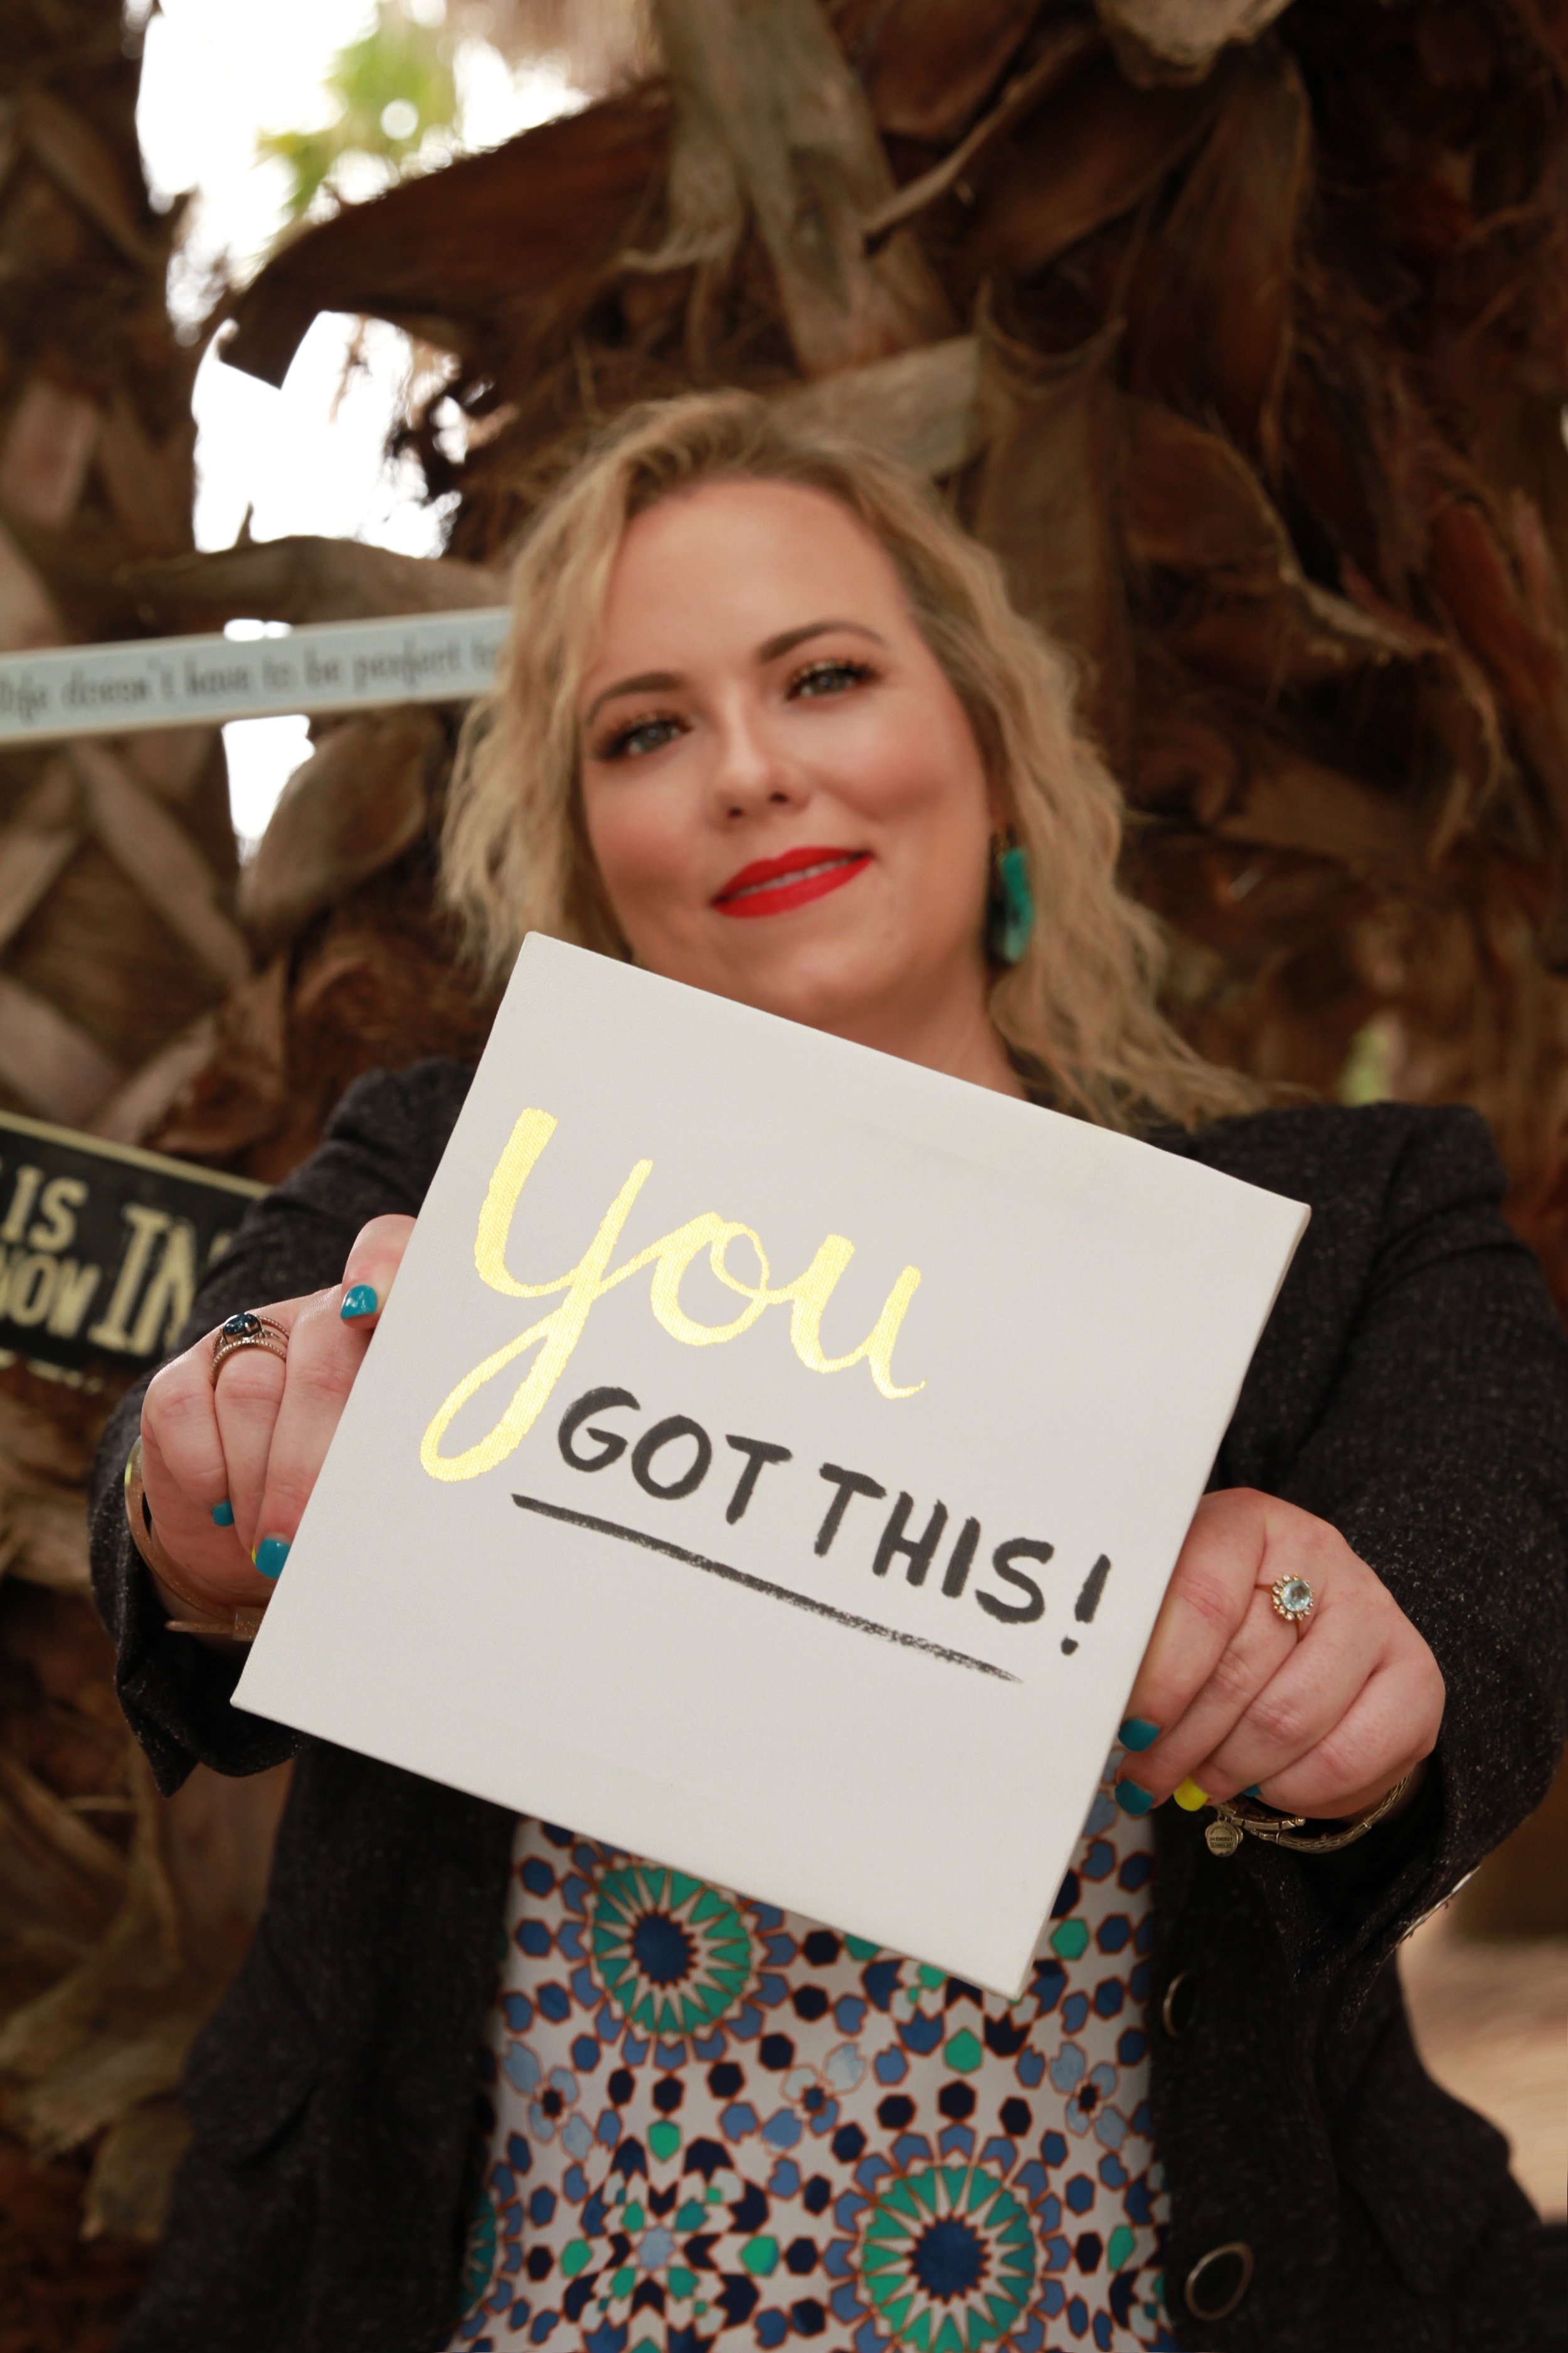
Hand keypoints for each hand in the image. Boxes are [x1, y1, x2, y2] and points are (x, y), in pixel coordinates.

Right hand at [138, 1215, 415, 1614]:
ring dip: (264, 1480)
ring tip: (278, 1545)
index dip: (384, 1265)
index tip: (370, 1308)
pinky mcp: (185, 1377)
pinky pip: (186, 1405)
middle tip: (310, 1534)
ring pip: (254, 1384)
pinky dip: (207, 1467)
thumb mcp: (394, 1487)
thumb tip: (421, 1497)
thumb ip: (410, 1460)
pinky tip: (225, 1509)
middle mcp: (327, 1320)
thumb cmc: (351, 1512)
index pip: (398, 1253)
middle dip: (317, 1452)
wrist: (253, 1550)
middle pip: (326, 1344)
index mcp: (398, 1332)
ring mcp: (252, 1340)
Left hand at [1114, 1488, 1443, 1823]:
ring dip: (1231, 1769)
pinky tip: (1263, 1785)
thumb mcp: (1170, 1614)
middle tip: (1145, 1776)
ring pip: (1290, 1718)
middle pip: (1242, 1667)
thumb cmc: (1219, 1626)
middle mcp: (1320, 1554)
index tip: (1129, 1725)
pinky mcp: (1416, 1678)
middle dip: (1182, 1740)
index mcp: (1246, 1522)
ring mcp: (1375, 1613)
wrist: (1309, 1645)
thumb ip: (1139, 1645)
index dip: (1161, 1675)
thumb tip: (1096, 1707)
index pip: (1201, 1596)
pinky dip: (1293, 1789)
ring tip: (1197, 1782)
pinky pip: (1346, 1758)